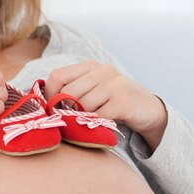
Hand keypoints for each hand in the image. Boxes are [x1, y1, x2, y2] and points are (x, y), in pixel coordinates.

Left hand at [45, 61, 167, 150]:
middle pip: (68, 93)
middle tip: (68, 122)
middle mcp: (102, 71)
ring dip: (80, 119)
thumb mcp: (95, 91)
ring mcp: (114, 84)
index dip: (49, 95)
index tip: (51, 109)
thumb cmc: (115, 103)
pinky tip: (99, 126)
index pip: (58, 76)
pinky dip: (94, 125)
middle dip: (64, 111)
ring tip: (86, 124)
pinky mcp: (123, 100)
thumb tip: (45, 104)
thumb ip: (75, 92)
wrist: (148, 110)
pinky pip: (98, 116)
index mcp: (90, 66)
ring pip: (82, 105)